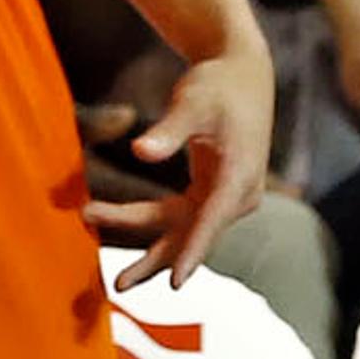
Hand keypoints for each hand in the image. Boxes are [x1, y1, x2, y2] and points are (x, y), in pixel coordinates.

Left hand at [85, 46, 273, 288]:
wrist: (242, 72)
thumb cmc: (218, 85)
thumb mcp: (193, 102)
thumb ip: (170, 129)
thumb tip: (140, 153)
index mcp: (239, 175)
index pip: (212, 220)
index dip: (193, 252)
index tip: (176, 284)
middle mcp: (238, 194)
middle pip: (194, 235)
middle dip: (157, 260)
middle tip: (119, 285)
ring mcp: (227, 197)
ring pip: (184, 230)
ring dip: (149, 248)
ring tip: (117, 280)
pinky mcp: (216, 192)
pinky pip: (182, 218)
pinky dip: (151, 225)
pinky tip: (117, 226)